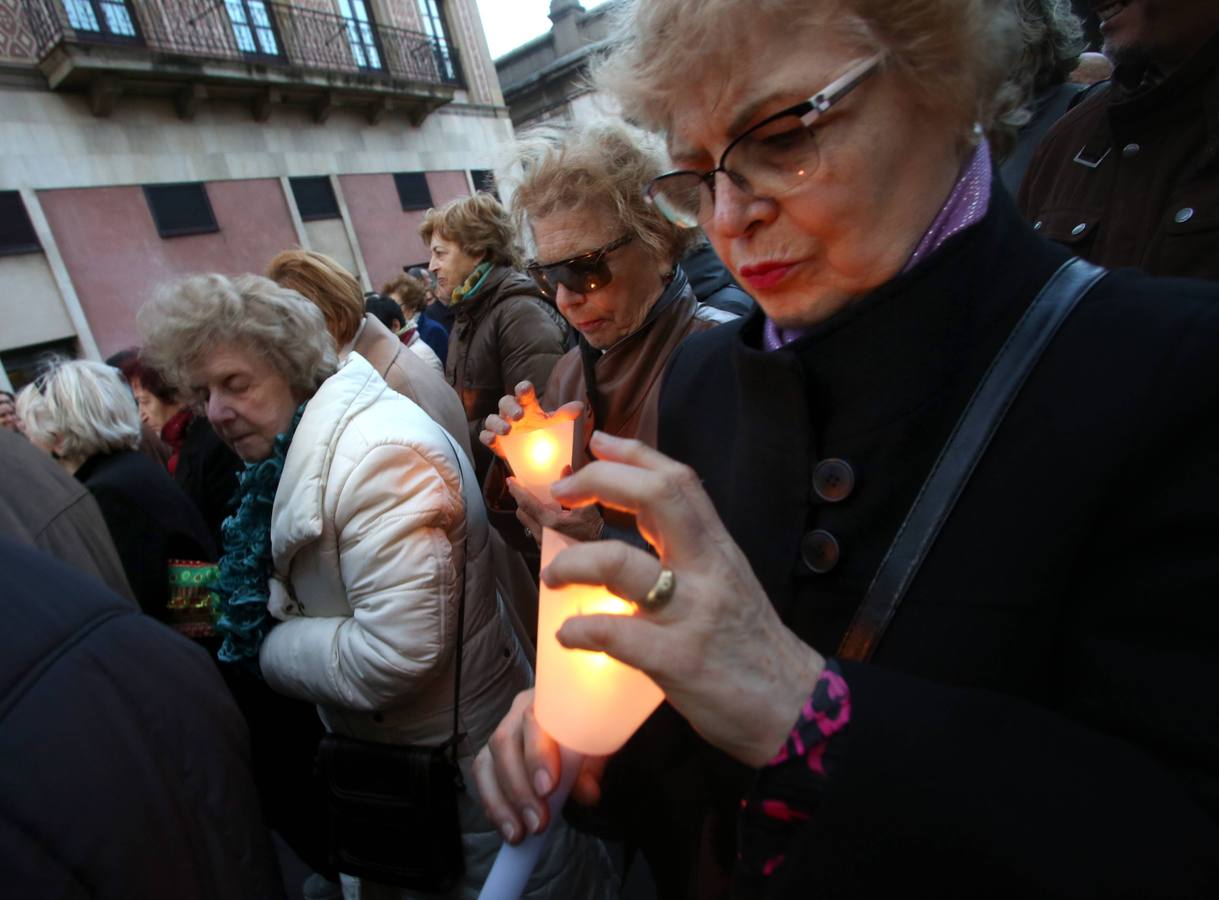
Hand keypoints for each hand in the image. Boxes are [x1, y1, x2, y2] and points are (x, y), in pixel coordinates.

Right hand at [472, 689, 607, 844]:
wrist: (584, 723)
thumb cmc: (592, 728)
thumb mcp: (601, 743)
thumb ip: (593, 766)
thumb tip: (587, 794)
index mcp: (547, 698)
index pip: (533, 719)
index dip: (536, 754)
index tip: (547, 788)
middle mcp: (517, 711)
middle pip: (504, 743)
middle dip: (518, 789)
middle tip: (538, 824)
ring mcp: (501, 732)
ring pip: (486, 763)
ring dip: (500, 803)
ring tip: (518, 834)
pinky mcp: (492, 755)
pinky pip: (482, 778)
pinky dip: (493, 805)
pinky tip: (507, 826)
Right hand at [479, 381, 584, 461]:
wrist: (539, 456)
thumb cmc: (546, 434)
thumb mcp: (557, 425)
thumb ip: (565, 416)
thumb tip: (578, 407)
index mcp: (528, 406)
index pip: (524, 392)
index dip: (523, 389)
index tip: (524, 389)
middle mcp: (512, 413)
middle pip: (505, 402)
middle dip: (510, 407)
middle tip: (519, 415)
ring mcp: (502, 427)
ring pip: (492, 419)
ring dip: (497, 422)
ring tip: (506, 430)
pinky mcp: (496, 443)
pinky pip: (485, 436)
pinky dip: (487, 437)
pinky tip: (492, 439)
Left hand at [509, 467, 603, 545]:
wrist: (599, 552)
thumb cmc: (595, 532)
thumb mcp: (586, 507)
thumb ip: (573, 488)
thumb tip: (565, 470)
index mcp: (550, 523)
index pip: (527, 504)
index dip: (517, 490)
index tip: (511, 481)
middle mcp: (543, 535)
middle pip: (522, 513)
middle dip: (521, 500)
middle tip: (523, 488)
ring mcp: (543, 543)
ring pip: (526, 523)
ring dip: (528, 511)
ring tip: (537, 501)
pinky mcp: (545, 548)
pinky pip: (533, 530)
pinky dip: (536, 520)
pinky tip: (547, 515)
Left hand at [545, 431, 824, 767]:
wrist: (796, 708)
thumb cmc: (754, 647)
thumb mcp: (730, 583)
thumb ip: (692, 555)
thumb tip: (641, 531)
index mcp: (718, 549)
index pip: (678, 480)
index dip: (633, 454)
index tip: (597, 443)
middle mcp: (707, 570)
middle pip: (655, 497)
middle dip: (599, 481)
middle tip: (561, 494)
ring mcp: (690, 614)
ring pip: (619, 563)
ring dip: (573, 563)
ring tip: (552, 575)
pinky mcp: (676, 660)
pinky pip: (613, 633)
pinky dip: (580, 630)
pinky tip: (569, 636)